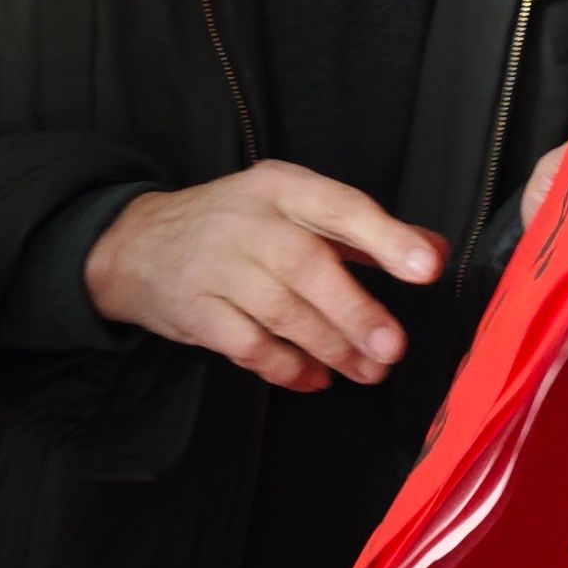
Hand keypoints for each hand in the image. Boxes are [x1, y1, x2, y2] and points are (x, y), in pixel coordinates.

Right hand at [83, 162, 446, 390]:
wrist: (136, 245)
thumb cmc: (234, 226)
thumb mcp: (290, 208)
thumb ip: (359, 231)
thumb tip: (431, 249)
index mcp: (280, 187)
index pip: (339, 206)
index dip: (386, 237)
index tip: (427, 267)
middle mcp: (247, 222)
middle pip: (307, 266)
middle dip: (356, 311)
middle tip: (394, 347)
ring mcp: (216, 267)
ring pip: (281, 312)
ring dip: (332, 348)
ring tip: (370, 371)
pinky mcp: (195, 311)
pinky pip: (248, 346)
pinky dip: (287, 368)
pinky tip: (317, 380)